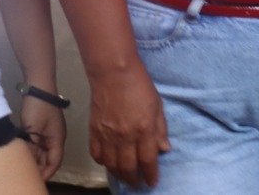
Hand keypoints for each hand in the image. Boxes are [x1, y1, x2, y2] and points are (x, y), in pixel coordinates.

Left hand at [18, 95, 65, 180]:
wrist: (38, 87)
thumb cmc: (39, 108)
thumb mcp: (33, 129)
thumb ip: (31, 148)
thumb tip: (26, 164)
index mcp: (57, 139)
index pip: (55, 162)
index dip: (46, 174)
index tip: (34, 181)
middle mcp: (55, 138)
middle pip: (49, 159)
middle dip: (39, 169)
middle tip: (25, 177)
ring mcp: (49, 133)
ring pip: (43, 153)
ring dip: (35, 161)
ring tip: (22, 169)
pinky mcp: (42, 129)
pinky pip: (38, 146)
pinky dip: (32, 153)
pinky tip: (22, 156)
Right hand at [87, 64, 168, 189]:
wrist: (113, 74)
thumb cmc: (140, 86)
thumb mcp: (157, 106)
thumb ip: (161, 129)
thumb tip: (164, 149)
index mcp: (144, 129)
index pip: (148, 160)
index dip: (151, 174)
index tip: (153, 182)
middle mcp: (125, 136)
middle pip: (128, 167)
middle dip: (134, 180)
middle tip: (138, 185)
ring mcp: (107, 136)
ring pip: (111, 165)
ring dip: (119, 175)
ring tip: (125, 178)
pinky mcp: (94, 132)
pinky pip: (97, 155)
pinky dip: (103, 163)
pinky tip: (109, 163)